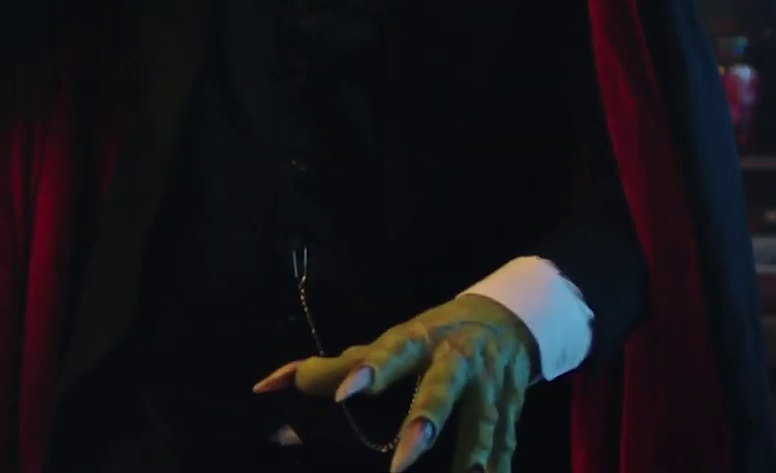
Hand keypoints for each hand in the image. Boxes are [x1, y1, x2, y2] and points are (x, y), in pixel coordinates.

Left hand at [253, 294, 536, 472]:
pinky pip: (507, 443)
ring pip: (483, 419)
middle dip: (427, 420)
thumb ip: (329, 368)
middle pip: (443, 386)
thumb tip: (264, 388)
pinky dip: (501, 466)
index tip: (343, 394)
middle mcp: (457, 358)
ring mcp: (489, 383)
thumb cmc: (432, 335)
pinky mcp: (512, 408)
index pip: (391, 350)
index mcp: (419, 339)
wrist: (509, 318)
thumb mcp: (388, 342)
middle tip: (402, 460)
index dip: (369, 370)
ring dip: (475, 451)